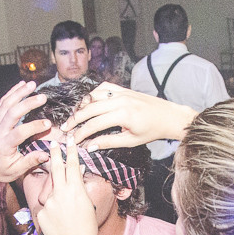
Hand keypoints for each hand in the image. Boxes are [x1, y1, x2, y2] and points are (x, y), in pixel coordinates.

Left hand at [0, 81, 50, 193]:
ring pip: (6, 104)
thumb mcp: (15, 170)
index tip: (48, 124)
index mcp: (4, 145)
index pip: (20, 132)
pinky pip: (3, 103)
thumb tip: (46, 154)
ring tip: (32, 84)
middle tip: (42, 97)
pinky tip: (21, 85)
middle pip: (12, 113)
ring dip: (19, 92)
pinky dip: (12, 92)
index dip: (34, 127)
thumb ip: (30, 162)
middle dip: (28, 103)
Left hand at [35, 135, 99, 234]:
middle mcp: (61, 193)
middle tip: (52, 142)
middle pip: (56, 168)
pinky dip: (53, 211)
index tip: (69, 140)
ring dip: (58, 197)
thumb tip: (76, 173)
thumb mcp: (88, 204)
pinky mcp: (41, 212)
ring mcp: (49, 202)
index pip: (72, 165)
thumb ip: (79, 187)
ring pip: (52, 192)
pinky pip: (47, 207)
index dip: (71, 151)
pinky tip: (60, 223)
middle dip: (55, 154)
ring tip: (67, 213)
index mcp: (76, 190)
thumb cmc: (87, 228)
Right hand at [61, 82, 194, 148]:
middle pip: (89, 108)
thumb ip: (108, 142)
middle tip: (65, 127)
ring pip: (93, 96)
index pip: (94, 124)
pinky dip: (93, 94)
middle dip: (75, 119)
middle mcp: (120, 100)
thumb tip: (90, 146)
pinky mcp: (123, 89)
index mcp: (122, 115)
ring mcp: (121, 92)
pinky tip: (88, 103)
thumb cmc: (151, 130)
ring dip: (82, 106)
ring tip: (74, 116)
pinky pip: (103, 88)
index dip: (81, 133)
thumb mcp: (130, 141)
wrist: (168, 116)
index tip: (72, 140)